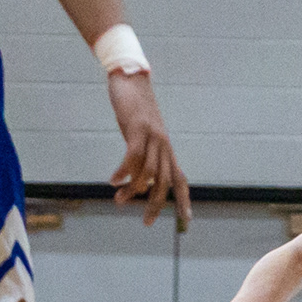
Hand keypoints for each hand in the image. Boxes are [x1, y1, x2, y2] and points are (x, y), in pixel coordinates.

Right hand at [106, 66, 188, 224]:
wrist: (130, 79)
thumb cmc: (134, 109)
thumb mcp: (140, 136)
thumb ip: (142, 157)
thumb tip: (137, 180)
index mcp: (166, 149)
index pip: (180, 179)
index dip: (185, 200)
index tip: (187, 220)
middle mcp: (164, 145)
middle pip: (165, 182)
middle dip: (157, 205)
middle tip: (146, 222)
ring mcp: (153, 137)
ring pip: (148, 172)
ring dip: (133, 190)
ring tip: (119, 200)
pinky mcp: (138, 128)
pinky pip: (132, 157)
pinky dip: (123, 172)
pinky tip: (113, 181)